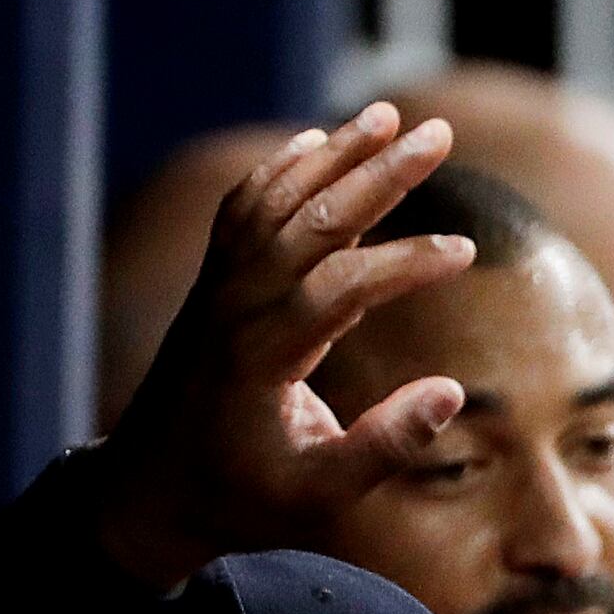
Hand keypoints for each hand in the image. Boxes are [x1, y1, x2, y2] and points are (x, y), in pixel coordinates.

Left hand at [87, 104, 476, 589]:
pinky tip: (319, 143)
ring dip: (333, 154)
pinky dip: (283, 170)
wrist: (146, 492)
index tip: (467, 252)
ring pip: (276, 202)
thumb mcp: (319, 497)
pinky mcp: (213, 288)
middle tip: (438, 133)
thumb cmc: (241, 499)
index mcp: (261, 359)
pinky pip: (245, 211)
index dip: (405, 265)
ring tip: (388, 114)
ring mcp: (217, 292)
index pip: (339, 289)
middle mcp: (233, 310)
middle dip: (377, 173)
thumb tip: (450, 391)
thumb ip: (385, 445)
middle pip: (309, 221)